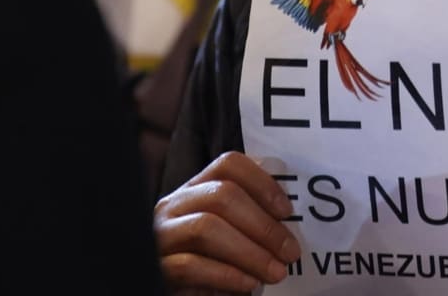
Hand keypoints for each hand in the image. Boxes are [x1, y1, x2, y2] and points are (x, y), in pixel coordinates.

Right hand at [154, 151, 300, 292]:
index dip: (262, 183)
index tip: (287, 211)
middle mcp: (174, 205)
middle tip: (290, 251)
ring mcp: (161, 235)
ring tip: (276, 272)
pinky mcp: (157, 266)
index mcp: (196, 189)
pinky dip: (227, 274)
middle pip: (221, 196)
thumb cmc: (213, 264)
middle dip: (263, 225)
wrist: (184, 295)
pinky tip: (249, 284)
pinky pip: (190, 265)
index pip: (229, 165)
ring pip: (206, 228)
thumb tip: (290, 218)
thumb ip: (251, 219)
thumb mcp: (233, 235)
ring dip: (250, 252)